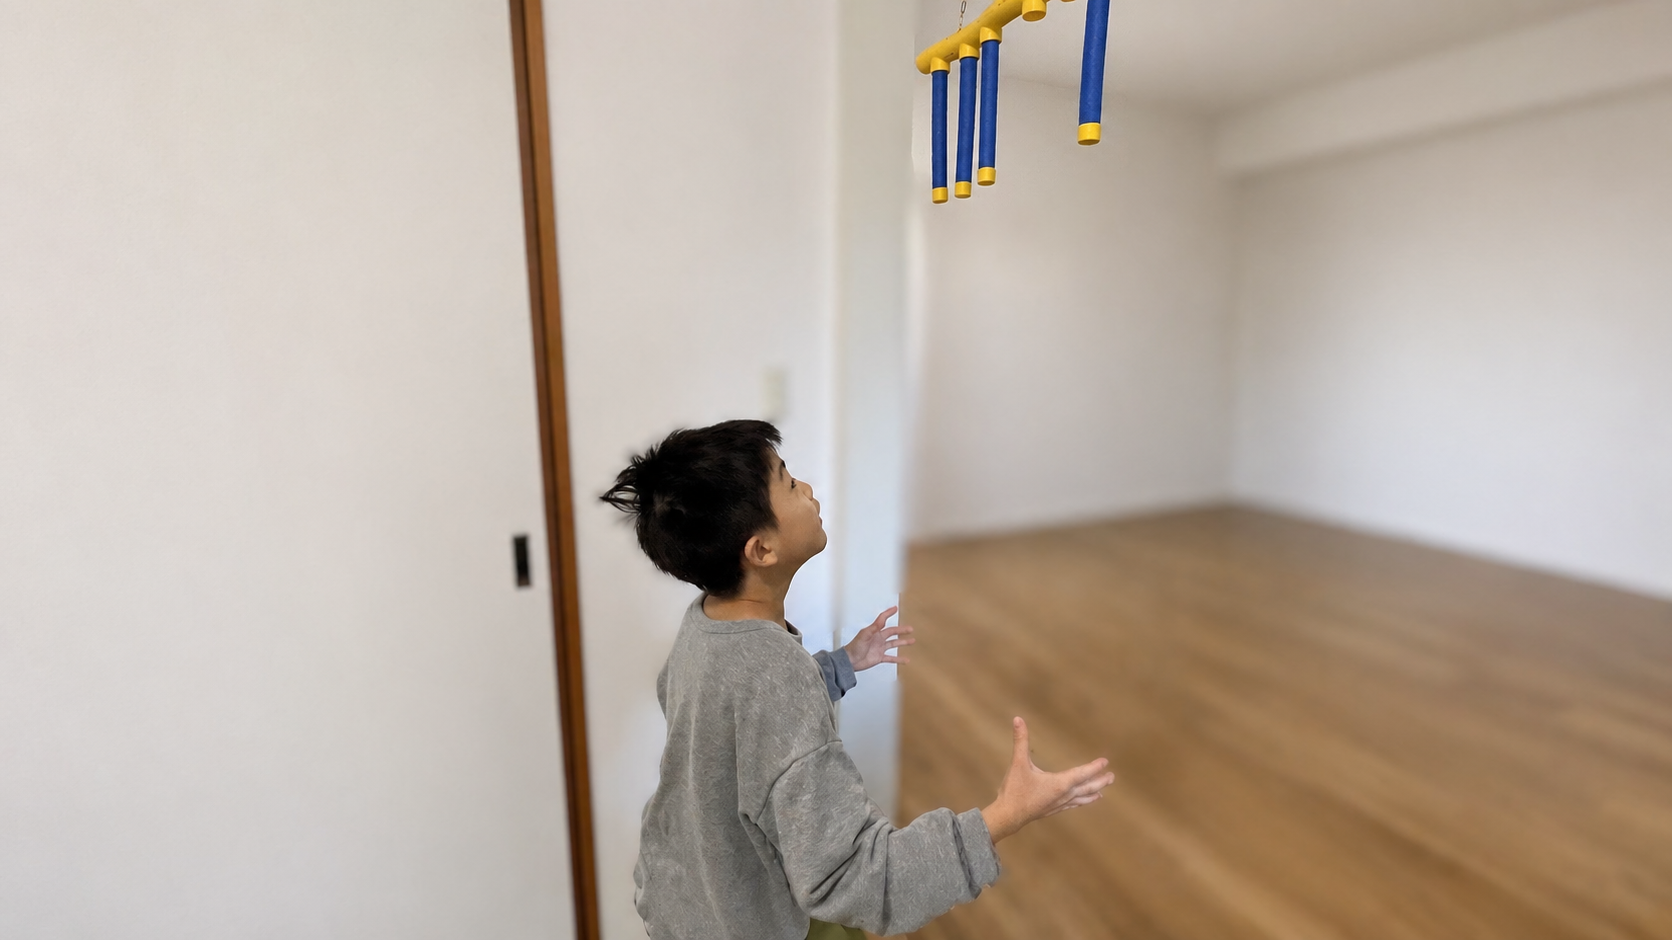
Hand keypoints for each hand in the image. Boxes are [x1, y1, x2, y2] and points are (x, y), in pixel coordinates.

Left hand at [844, 606, 915, 670]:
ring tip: (912, 641)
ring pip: (894, 644)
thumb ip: (874, 627)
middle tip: (910, 629)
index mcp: (874, 631)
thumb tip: (882, 619)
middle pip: (892, 632)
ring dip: (903, 642)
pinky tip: (906, 659)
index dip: (889, 613)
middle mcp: (878, 638)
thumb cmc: (853, 647)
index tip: (895, 608)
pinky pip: (891, 658)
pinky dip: (899, 659)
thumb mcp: (864, 635)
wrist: (849, 661)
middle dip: (901, 630)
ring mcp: (879, 648)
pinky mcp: (879, 657)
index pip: (883, 620)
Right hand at [981, 717, 1114, 842]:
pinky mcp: (1054, 810)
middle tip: (1112, 777)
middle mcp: (1064, 794)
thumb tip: (1018, 719)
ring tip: (1103, 791)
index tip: (1105, 761)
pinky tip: (1082, 802)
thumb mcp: (1018, 763)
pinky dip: (1082, 801)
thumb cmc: (1015, 790)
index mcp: (1060, 783)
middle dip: (1100, 781)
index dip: (1095, 767)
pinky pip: (1073, 804)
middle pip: (1088, 787)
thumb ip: (1020, 741)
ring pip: (1082, 798)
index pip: (1082, 773)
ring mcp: (1060, 804)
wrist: (1008, 815)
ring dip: (1093, 793)